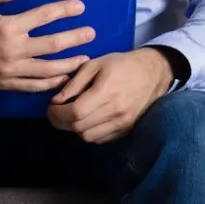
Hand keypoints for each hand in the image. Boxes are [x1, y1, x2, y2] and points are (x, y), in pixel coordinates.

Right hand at [0, 0, 96, 91]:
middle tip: (92, 34)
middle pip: (52, 45)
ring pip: (48, 69)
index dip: (63, 10)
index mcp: (7, 27)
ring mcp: (11, 70)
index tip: (80, 7)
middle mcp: (13, 50)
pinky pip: (34, 86)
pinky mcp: (6, 83)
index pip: (43, 16)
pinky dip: (51, 84)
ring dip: (69, 64)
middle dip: (75, 38)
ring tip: (85, 59)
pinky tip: (63, 79)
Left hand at [47, 48, 171, 143]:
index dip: (58, 113)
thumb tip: (57, 101)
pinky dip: (88, 132)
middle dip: (61, 122)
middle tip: (55, 112)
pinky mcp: (126, 130)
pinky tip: (86, 120)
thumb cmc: (121, 64)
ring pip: (88, 136)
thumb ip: (74, 83)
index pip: (75, 112)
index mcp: (106, 91)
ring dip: (74, 128)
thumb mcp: (94, 64)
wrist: (153, 73)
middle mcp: (116, 110)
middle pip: (79, 127)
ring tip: (71, 115)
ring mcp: (123, 123)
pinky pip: (100, 139)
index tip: (51, 106)